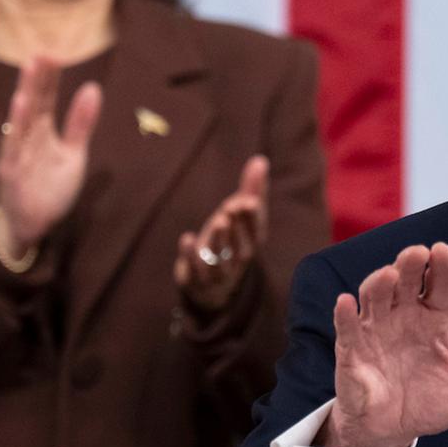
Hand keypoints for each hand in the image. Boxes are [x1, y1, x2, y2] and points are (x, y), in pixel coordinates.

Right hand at [0, 57, 101, 252]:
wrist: (33, 225)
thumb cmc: (50, 187)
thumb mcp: (73, 153)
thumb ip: (81, 123)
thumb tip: (93, 88)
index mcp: (42, 132)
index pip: (47, 100)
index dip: (51, 78)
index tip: (56, 54)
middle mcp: (27, 138)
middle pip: (33, 105)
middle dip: (36, 80)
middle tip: (41, 53)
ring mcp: (16, 154)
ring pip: (20, 122)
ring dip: (25, 98)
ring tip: (28, 74)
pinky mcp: (10, 173)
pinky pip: (12, 149)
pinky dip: (14, 130)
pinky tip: (18, 110)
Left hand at [176, 155, 268, 312]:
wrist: (212, 286)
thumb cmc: (229, 241)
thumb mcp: (239, 217)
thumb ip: (251, 190)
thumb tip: (260, 160)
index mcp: (251, 244)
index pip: (256, 232)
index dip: (254, 218)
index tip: (250, 201)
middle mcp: (236, 260)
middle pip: (241, 246)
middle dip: (239, 226)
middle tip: (234, 206)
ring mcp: (217, 273)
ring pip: (221, 259)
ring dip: (220, 240)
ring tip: (219, 221)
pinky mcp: (196, 280)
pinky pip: (194, 270)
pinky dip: (191, 255)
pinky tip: (187, 237)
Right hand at [319, 243, 447, 446]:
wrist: (394, 432)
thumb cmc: (432, 403)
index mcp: (436, 317)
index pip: (441, 283)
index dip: (443, 266)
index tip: (444, 251)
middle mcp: (405, 314)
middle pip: (407, 279)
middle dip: (411, 264)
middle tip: (416, 254)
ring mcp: (376, 329)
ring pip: (375, 296)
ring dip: (379, 283)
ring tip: (389, 276)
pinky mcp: (352, 350)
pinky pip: (347, 328)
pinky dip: (345, 314)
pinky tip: (347, 302)